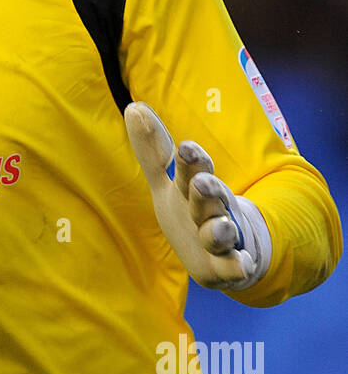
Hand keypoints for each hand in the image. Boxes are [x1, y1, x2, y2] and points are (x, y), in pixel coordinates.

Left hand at [124, 101, 270, 289]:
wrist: (235, 250)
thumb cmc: (193, 212)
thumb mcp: (168, 185)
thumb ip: (152, 151)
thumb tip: (133, 106)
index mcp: (196, 188)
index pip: (195, 170)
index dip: (192, 160)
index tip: (186, 147)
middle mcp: (213, 210)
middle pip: (210, 198)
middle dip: (207, 190)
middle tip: (201, 183)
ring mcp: (224, 238)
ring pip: (222, 232)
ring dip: (220, 229)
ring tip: (216, 227)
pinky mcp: (231, 266)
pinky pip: (236, 267)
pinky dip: (238, 267)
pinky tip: (240, 266)